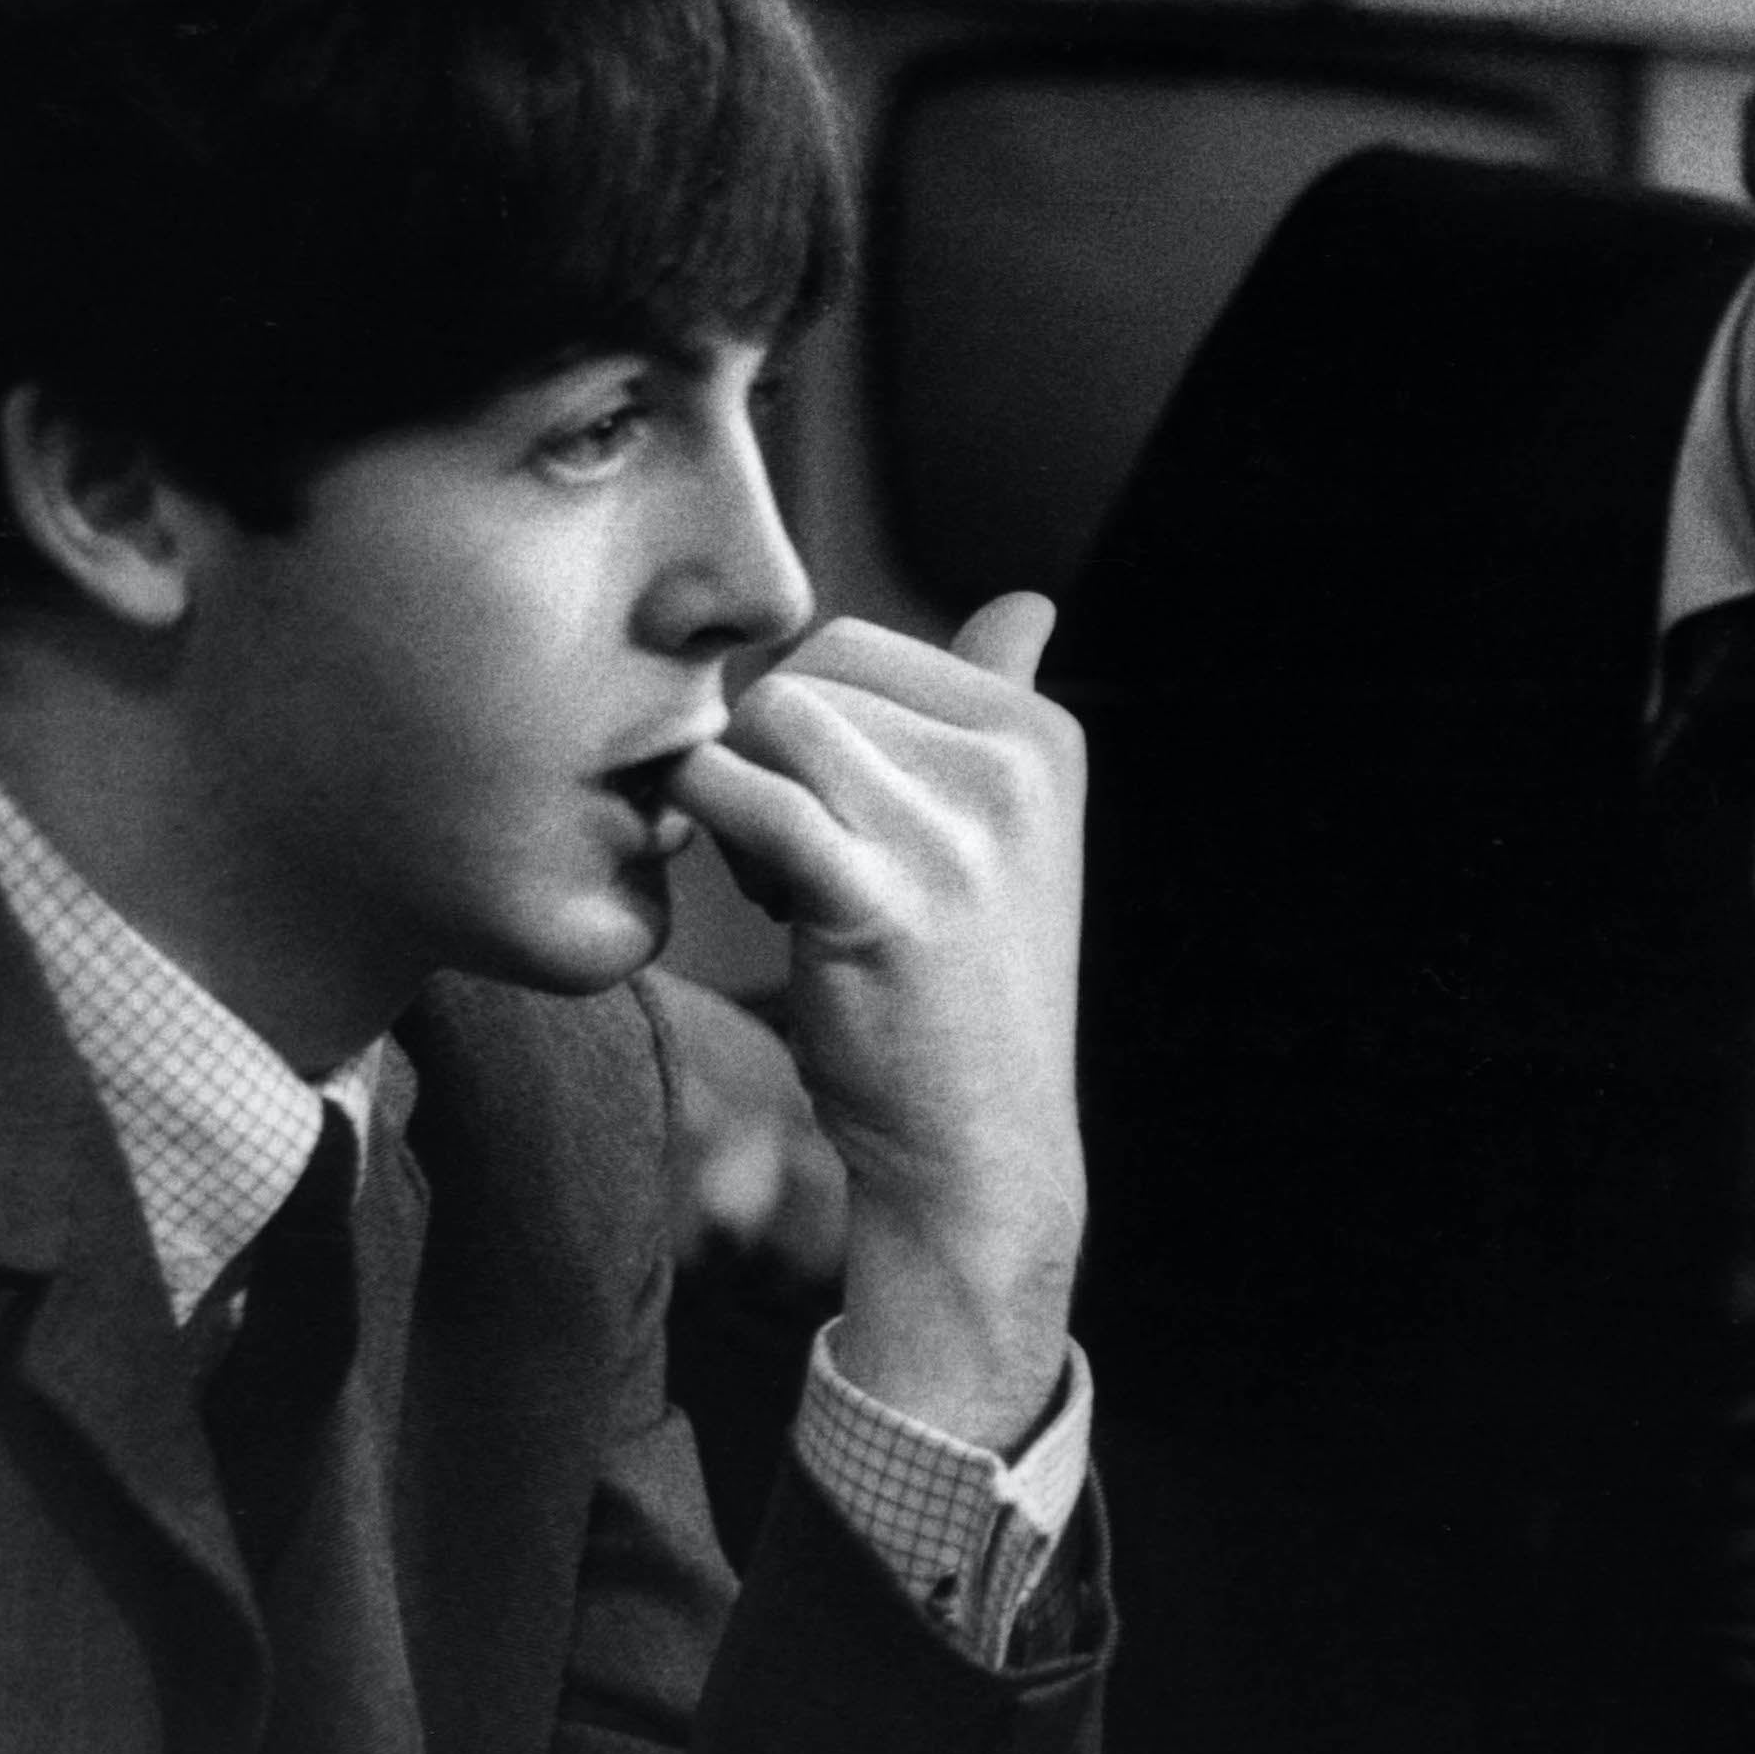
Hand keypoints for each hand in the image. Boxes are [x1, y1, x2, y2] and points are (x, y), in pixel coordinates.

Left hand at [670, 599, 1085, 1452]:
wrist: (980, 1150)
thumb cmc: (967, 988)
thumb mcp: (1008, 832)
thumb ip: (1001, 708)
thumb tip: (1028, 604)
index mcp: (1041, 735)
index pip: (859, 644)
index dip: (811, 723)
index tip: (840, 814)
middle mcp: (1012, 767)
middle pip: (808, 676)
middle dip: (773, 758)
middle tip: (802, 858)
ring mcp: (953, 830)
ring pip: (771, 721)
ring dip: (744, 796)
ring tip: (788, 880)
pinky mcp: (879, 897)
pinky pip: (745, 793)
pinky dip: (712, 824)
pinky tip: (750, 887)